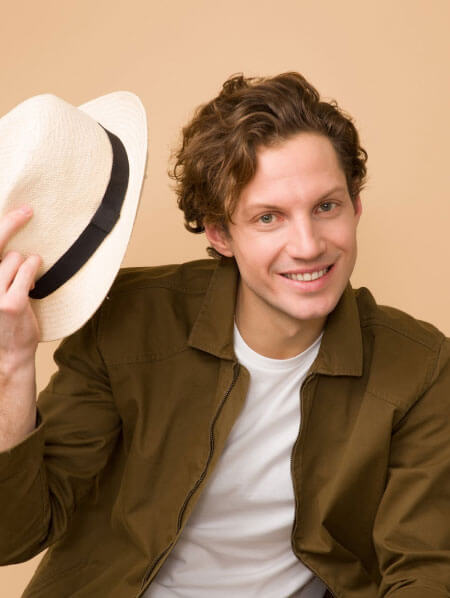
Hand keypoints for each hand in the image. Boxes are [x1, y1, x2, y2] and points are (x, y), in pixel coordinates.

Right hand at [0, 206, 41, 373]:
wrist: (7, 356)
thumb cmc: (1, 323)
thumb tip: (10, 248)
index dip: (2, 224)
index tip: (17, 210)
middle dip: (12, 222)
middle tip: (27, 211)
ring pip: (13, 257)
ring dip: (24, 262)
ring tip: (24, 279)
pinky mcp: (11, 304)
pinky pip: (27, 270)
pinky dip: (34, 266)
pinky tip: (36, 271)